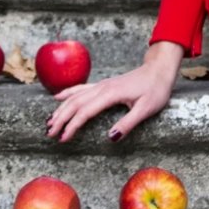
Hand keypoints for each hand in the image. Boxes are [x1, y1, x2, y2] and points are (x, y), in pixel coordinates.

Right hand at [44, 42, 183, 142]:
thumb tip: (110, 137)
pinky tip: (57, 97)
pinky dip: (67, 94)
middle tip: (49, 133)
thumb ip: (128, 123)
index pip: (85, 111)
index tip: (63, 138)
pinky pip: (80, 89)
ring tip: (49, 121)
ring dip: (61, 108)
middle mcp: (102, 88)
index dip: (72, 125)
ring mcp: (101, 85)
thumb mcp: (146, 109)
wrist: (159, 70)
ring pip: (75, 96)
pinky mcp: (103, 85)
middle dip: (60, 118)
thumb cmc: (155, 89)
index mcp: (110, 94)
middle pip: (75, 103)